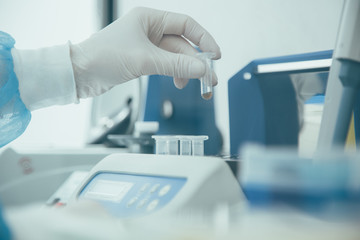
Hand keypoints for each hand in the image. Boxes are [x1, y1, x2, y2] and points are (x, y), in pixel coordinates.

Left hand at [70, 7, 220, 97]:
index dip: (203, 38)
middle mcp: (148, 30)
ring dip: (185, 70)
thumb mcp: (144, 60)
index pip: (185, 24)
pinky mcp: (141, 60)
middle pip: (182, 44)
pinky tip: (177, 82)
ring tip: (194, 85)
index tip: (215, 55)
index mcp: (148, 19)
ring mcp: (146, 46)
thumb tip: (201, 69)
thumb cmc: (102, 57)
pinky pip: (165, 65)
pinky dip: (174, 74)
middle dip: (195, 62)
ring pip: (174, 57)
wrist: (80, 74)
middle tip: (208, 78)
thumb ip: (175, 65)